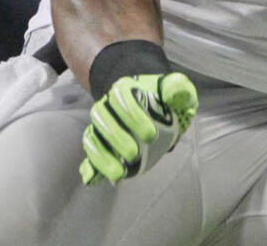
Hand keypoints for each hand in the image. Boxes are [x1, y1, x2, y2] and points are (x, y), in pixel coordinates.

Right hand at [79, 71, 197, 185]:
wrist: (151, 106)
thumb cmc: (162, 99)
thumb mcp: (173, 89)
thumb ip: (177, 87)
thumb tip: (174, 90)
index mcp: (124, 89)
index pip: (121, 97)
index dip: (133, 116)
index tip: (151, 135)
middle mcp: (107, 106)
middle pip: (102, 118)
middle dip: (117, 138)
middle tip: (135, 154)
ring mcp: (100, 126)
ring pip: (92, 138)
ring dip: (102, 156)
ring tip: (118, 173)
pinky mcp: (98, 145)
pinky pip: (90, 155)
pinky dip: (90, 166)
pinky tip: (92, 179)